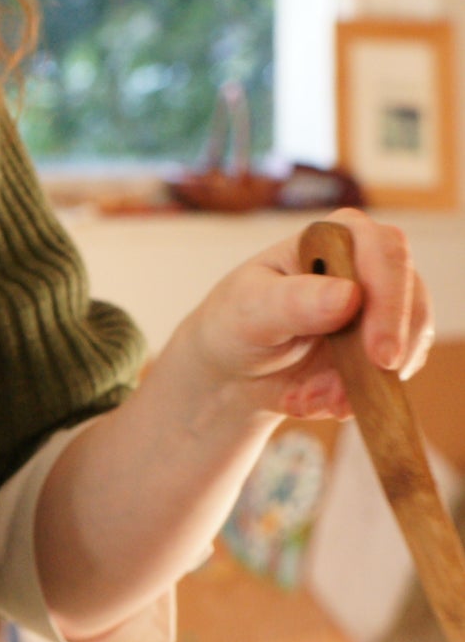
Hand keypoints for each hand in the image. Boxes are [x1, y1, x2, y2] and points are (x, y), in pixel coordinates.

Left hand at [178, 206, 433, 421]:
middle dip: (387, 353)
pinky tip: (316, 404)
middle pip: (410, 300)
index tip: (379, 354)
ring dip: (364, 385)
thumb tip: (349, 296)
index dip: (390, 303)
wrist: (231, 369)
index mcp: (338, 237)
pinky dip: (353, 398)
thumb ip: (294, 301)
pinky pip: (388, 378)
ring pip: (406, 345)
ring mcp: (380, 310)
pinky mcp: (380, 349)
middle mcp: (370, 267)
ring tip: (317, 402)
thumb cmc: (235, 323)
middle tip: (355, 395)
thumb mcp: (250, 309)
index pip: (385, 254)